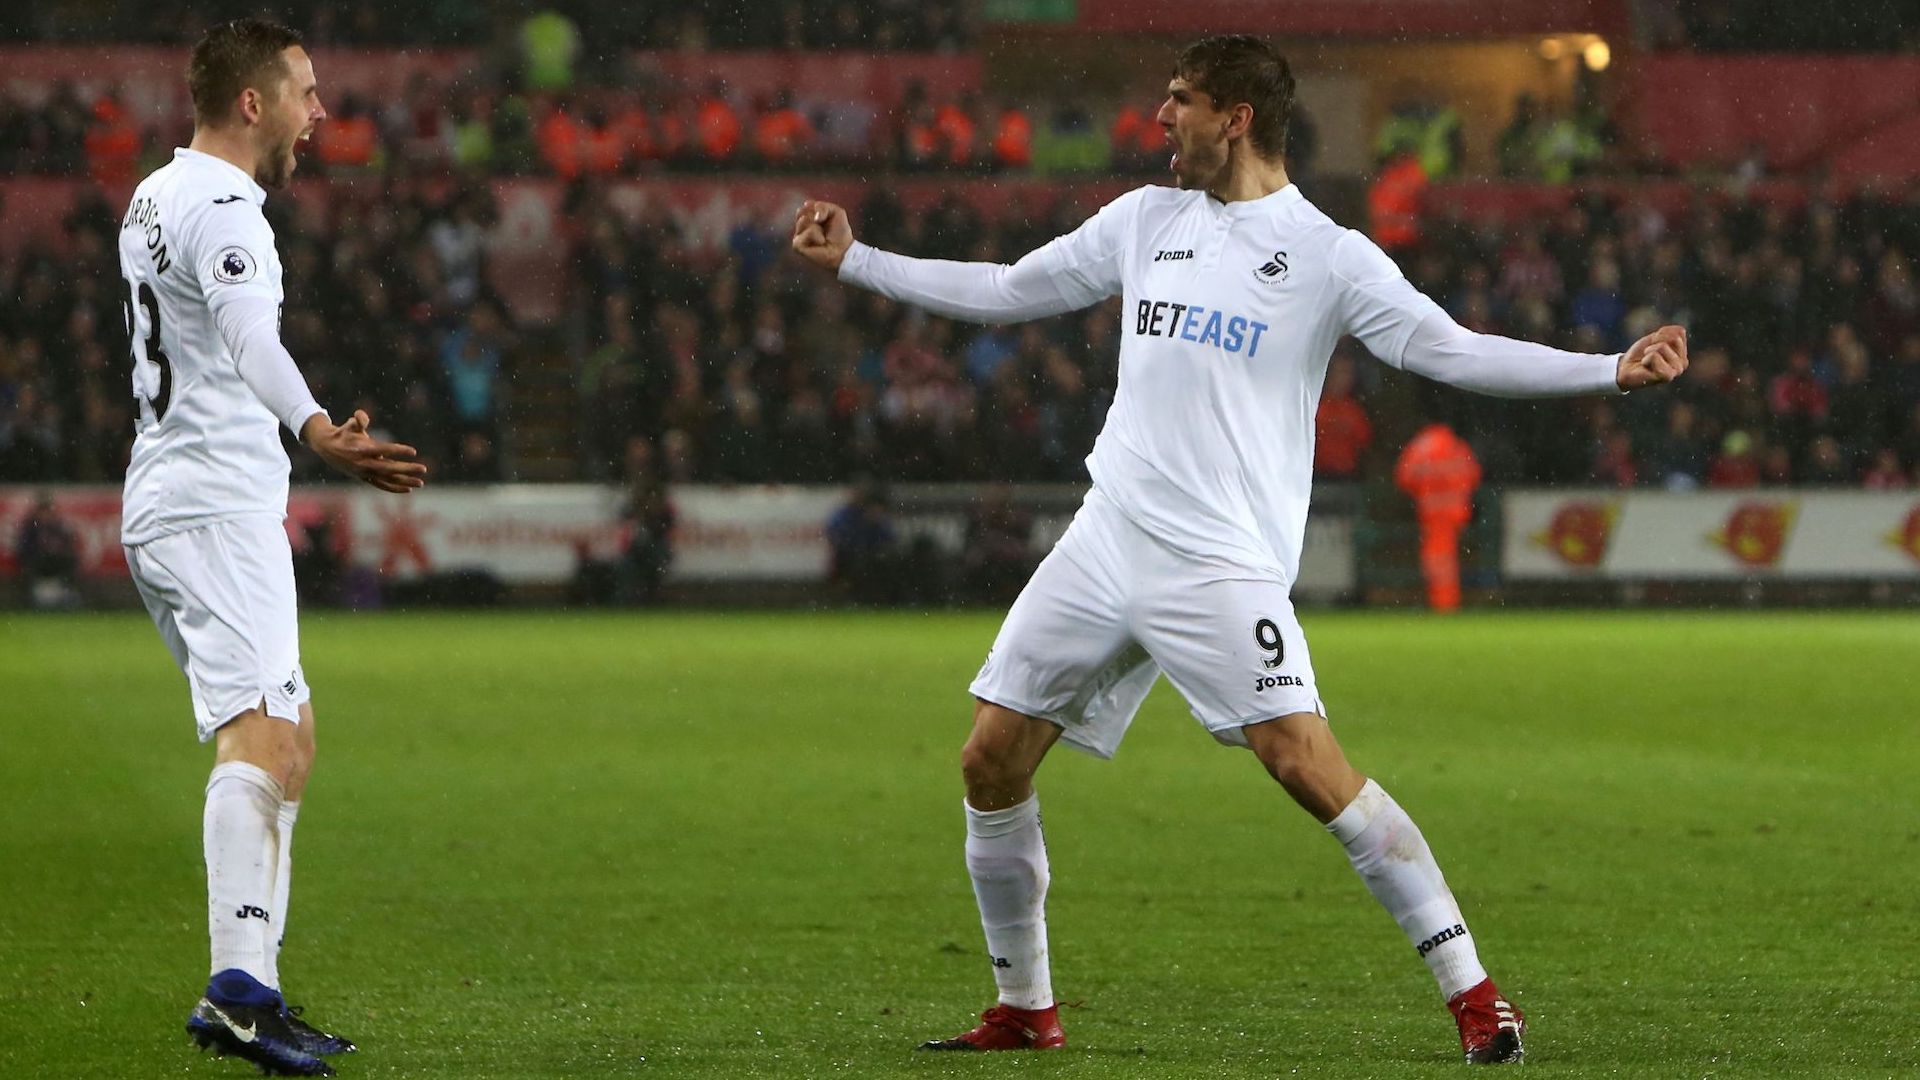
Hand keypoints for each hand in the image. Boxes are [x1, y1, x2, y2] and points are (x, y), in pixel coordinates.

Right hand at [302, 409, 427, 493]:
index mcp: (361, 449)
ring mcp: (364, 473)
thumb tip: (362, 416)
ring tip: (421, 483)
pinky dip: (395, 488)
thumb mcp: (349, 424)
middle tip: (424, 469)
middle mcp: (363, 463)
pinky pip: (382, 485)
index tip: (414, 451)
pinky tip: (409, 488)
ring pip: (387, 479)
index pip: (383, 450)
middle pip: (389, 468)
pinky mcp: (364, 478)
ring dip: (405, 482)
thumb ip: (358, 419)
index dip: (398, 451)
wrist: (326, 448)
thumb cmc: (344, 433)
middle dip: (407, 469)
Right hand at [791, 199, 853, 271]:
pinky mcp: (797, 245)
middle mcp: (801, 225)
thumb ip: (823, 206)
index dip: (818, 209)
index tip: (827, 217)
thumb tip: (814, 217)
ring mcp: (798, 235)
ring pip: (803, 221)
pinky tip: (820, 243)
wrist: (843, 250)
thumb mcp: (836, 212)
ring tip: (823, 237)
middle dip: (818, 218)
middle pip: (802, 211)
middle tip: (825, 228)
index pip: (807, 205)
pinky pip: (806, 233)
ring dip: (818, 228)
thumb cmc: (840, 233)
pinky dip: (816, 237)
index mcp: (808, 216)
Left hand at [1617, 324, 1688, 390]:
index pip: (1679, 331)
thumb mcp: (1656, 337)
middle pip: (1674, 338)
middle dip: (1656, 341)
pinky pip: (1655, 356)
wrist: (1626, 369)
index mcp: (1683, 352)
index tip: (1654, 343)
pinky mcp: (1668, 377)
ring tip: (1647, 360)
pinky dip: (1646, 359)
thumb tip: (1681, 331)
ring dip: (1649, 350)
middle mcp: (1683, 362)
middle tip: (1649, 353)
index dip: (1661, 333)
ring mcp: (1677, 370)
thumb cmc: (1640, 353)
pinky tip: (1646, 366)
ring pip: (1663, 346)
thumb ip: (1671, 333)